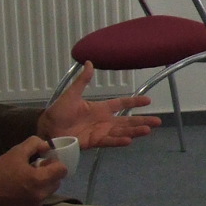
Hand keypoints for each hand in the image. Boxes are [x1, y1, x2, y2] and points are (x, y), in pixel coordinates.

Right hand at [0, 137, 69, 205]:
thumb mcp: (16, 152)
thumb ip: (34, 144)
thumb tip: (47, 146)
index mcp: (39, 180)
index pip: (62, 170)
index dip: (55, 163)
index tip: (44, 161)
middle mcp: (41, 194)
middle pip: (57, 181)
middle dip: (50, 173)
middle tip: (35, 168)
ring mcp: (36, 205)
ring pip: (49, 191)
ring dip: (44, 184)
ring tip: (28, 179)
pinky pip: (40, 199)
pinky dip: (36, 193)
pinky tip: (22, 188)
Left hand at [38, 64, 159, 148]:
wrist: (47, 129)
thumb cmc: (58, 112)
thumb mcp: (71, 94)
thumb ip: (82, 81)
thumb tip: (89, 63)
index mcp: (100, 108)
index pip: (121, 104)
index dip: (134, 101)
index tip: (148, 100)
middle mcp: (104, 121)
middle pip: (127, 120)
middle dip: (142, 120)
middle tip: (158, 121)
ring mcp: (100, 132)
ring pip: (122, 131)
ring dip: (135, 131)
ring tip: (148, 130)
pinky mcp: (94, 142)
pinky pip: (109, 141)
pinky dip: (119, 140)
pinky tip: (129, 140)